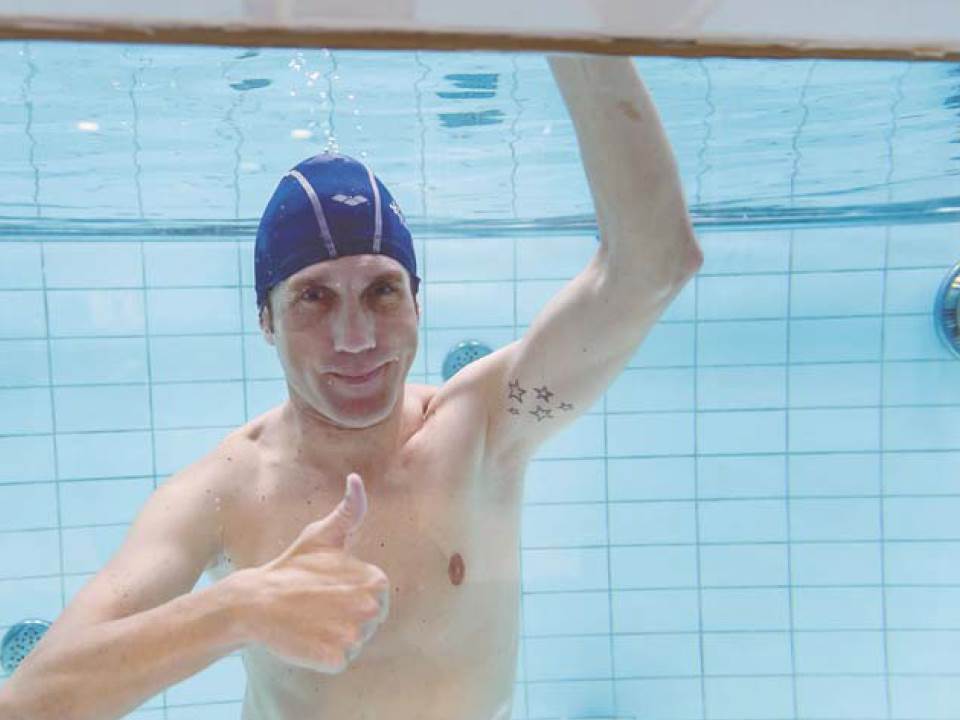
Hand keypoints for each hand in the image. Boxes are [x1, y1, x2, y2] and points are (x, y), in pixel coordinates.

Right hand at [238, 473, 388, 672]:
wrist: (256, 602)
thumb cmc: (291, 567)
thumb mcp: (323, 535)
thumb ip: (350, 510)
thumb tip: (357, 478)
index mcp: (376, 580)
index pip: (377, 596)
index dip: (353, 594)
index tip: (329, 589)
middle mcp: (371, 608)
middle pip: (371, 621)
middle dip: (348, 616)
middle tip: (319, 606)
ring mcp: (355, 636)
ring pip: (356, 642)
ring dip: (337, 636)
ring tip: (312, 621)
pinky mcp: (337, 659)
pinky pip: (340, 660)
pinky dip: (325, 655)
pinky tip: (308, 638)